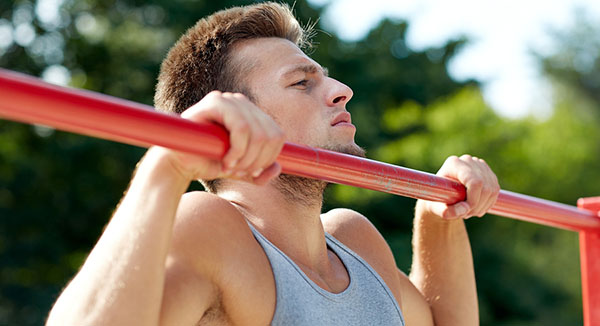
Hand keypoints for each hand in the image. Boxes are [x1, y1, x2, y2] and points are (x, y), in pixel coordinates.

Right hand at [156, 91, 284, 184]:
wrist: (180, 165)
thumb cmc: (209, 163)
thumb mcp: (241, 171)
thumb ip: (260, 172)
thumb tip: (278, 168)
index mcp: (252, 115)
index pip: (277, 135)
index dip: (269, 158)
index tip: (251, 172)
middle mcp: (242, 103)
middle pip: (270, 135)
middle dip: (257, 161)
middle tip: (239, 172)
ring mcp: (229, 99)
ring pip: (258, 133)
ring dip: (246, 158)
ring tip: (230, 168)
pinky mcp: (215, 102)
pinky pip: (241, 127)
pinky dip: (238, 150)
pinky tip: (225, 161)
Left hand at [418, 154, 499, 218]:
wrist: (440, 193)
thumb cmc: (436, 199)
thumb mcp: (437, 207)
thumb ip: (445, 211)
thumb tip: (459, 212)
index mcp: (453, 164)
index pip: (474, 181)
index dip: (473, 200)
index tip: (465, 212)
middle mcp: (468, 161)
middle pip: (485, 187)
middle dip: (477, 206)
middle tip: (465, 215)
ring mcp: (480, 165)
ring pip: (492, 190)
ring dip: (482, 207)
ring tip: (468, 212)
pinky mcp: (488, 173)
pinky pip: (495, 191)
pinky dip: (487, 204)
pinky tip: (476, 208)